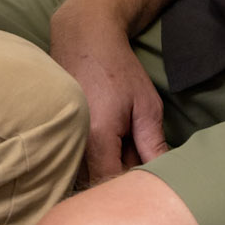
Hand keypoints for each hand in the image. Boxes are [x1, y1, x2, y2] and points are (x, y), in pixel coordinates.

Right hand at [48, 0, 169, 183]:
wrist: (83, 38)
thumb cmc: (117, 69)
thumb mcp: (146, 106)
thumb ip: (153, 144)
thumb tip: (165, 175)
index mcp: (97, 138)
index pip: (113, 182)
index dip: (132, 185)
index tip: (148, 177)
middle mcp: (74, 144)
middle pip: (97, 181)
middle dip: (120, 176)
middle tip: (138, 154)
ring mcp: (63, 139)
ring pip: (86, 171)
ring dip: (107, 165)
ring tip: (123, 142)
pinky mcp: (59, 134)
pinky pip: (77, 158)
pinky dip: (95, 156)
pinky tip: (109, 139)